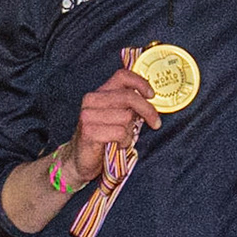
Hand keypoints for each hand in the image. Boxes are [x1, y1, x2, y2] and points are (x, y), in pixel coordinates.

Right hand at [67, 68, 160, 182]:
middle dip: (147, 111)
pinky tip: (117, 145)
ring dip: (130, 132)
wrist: (80, 160)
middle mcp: (91, 100)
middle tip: (156, 123)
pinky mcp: (89, 131)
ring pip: (126, 117)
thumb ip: (128, 107)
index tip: (151, 95)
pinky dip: (124, 141)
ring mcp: (88, 115)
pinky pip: (120, 133)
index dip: (140, 83)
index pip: (122, 76)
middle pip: (129, 97)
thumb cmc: (102, 138)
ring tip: (123, 139)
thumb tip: (149, 102)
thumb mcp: (116, 117)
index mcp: (100, 92)